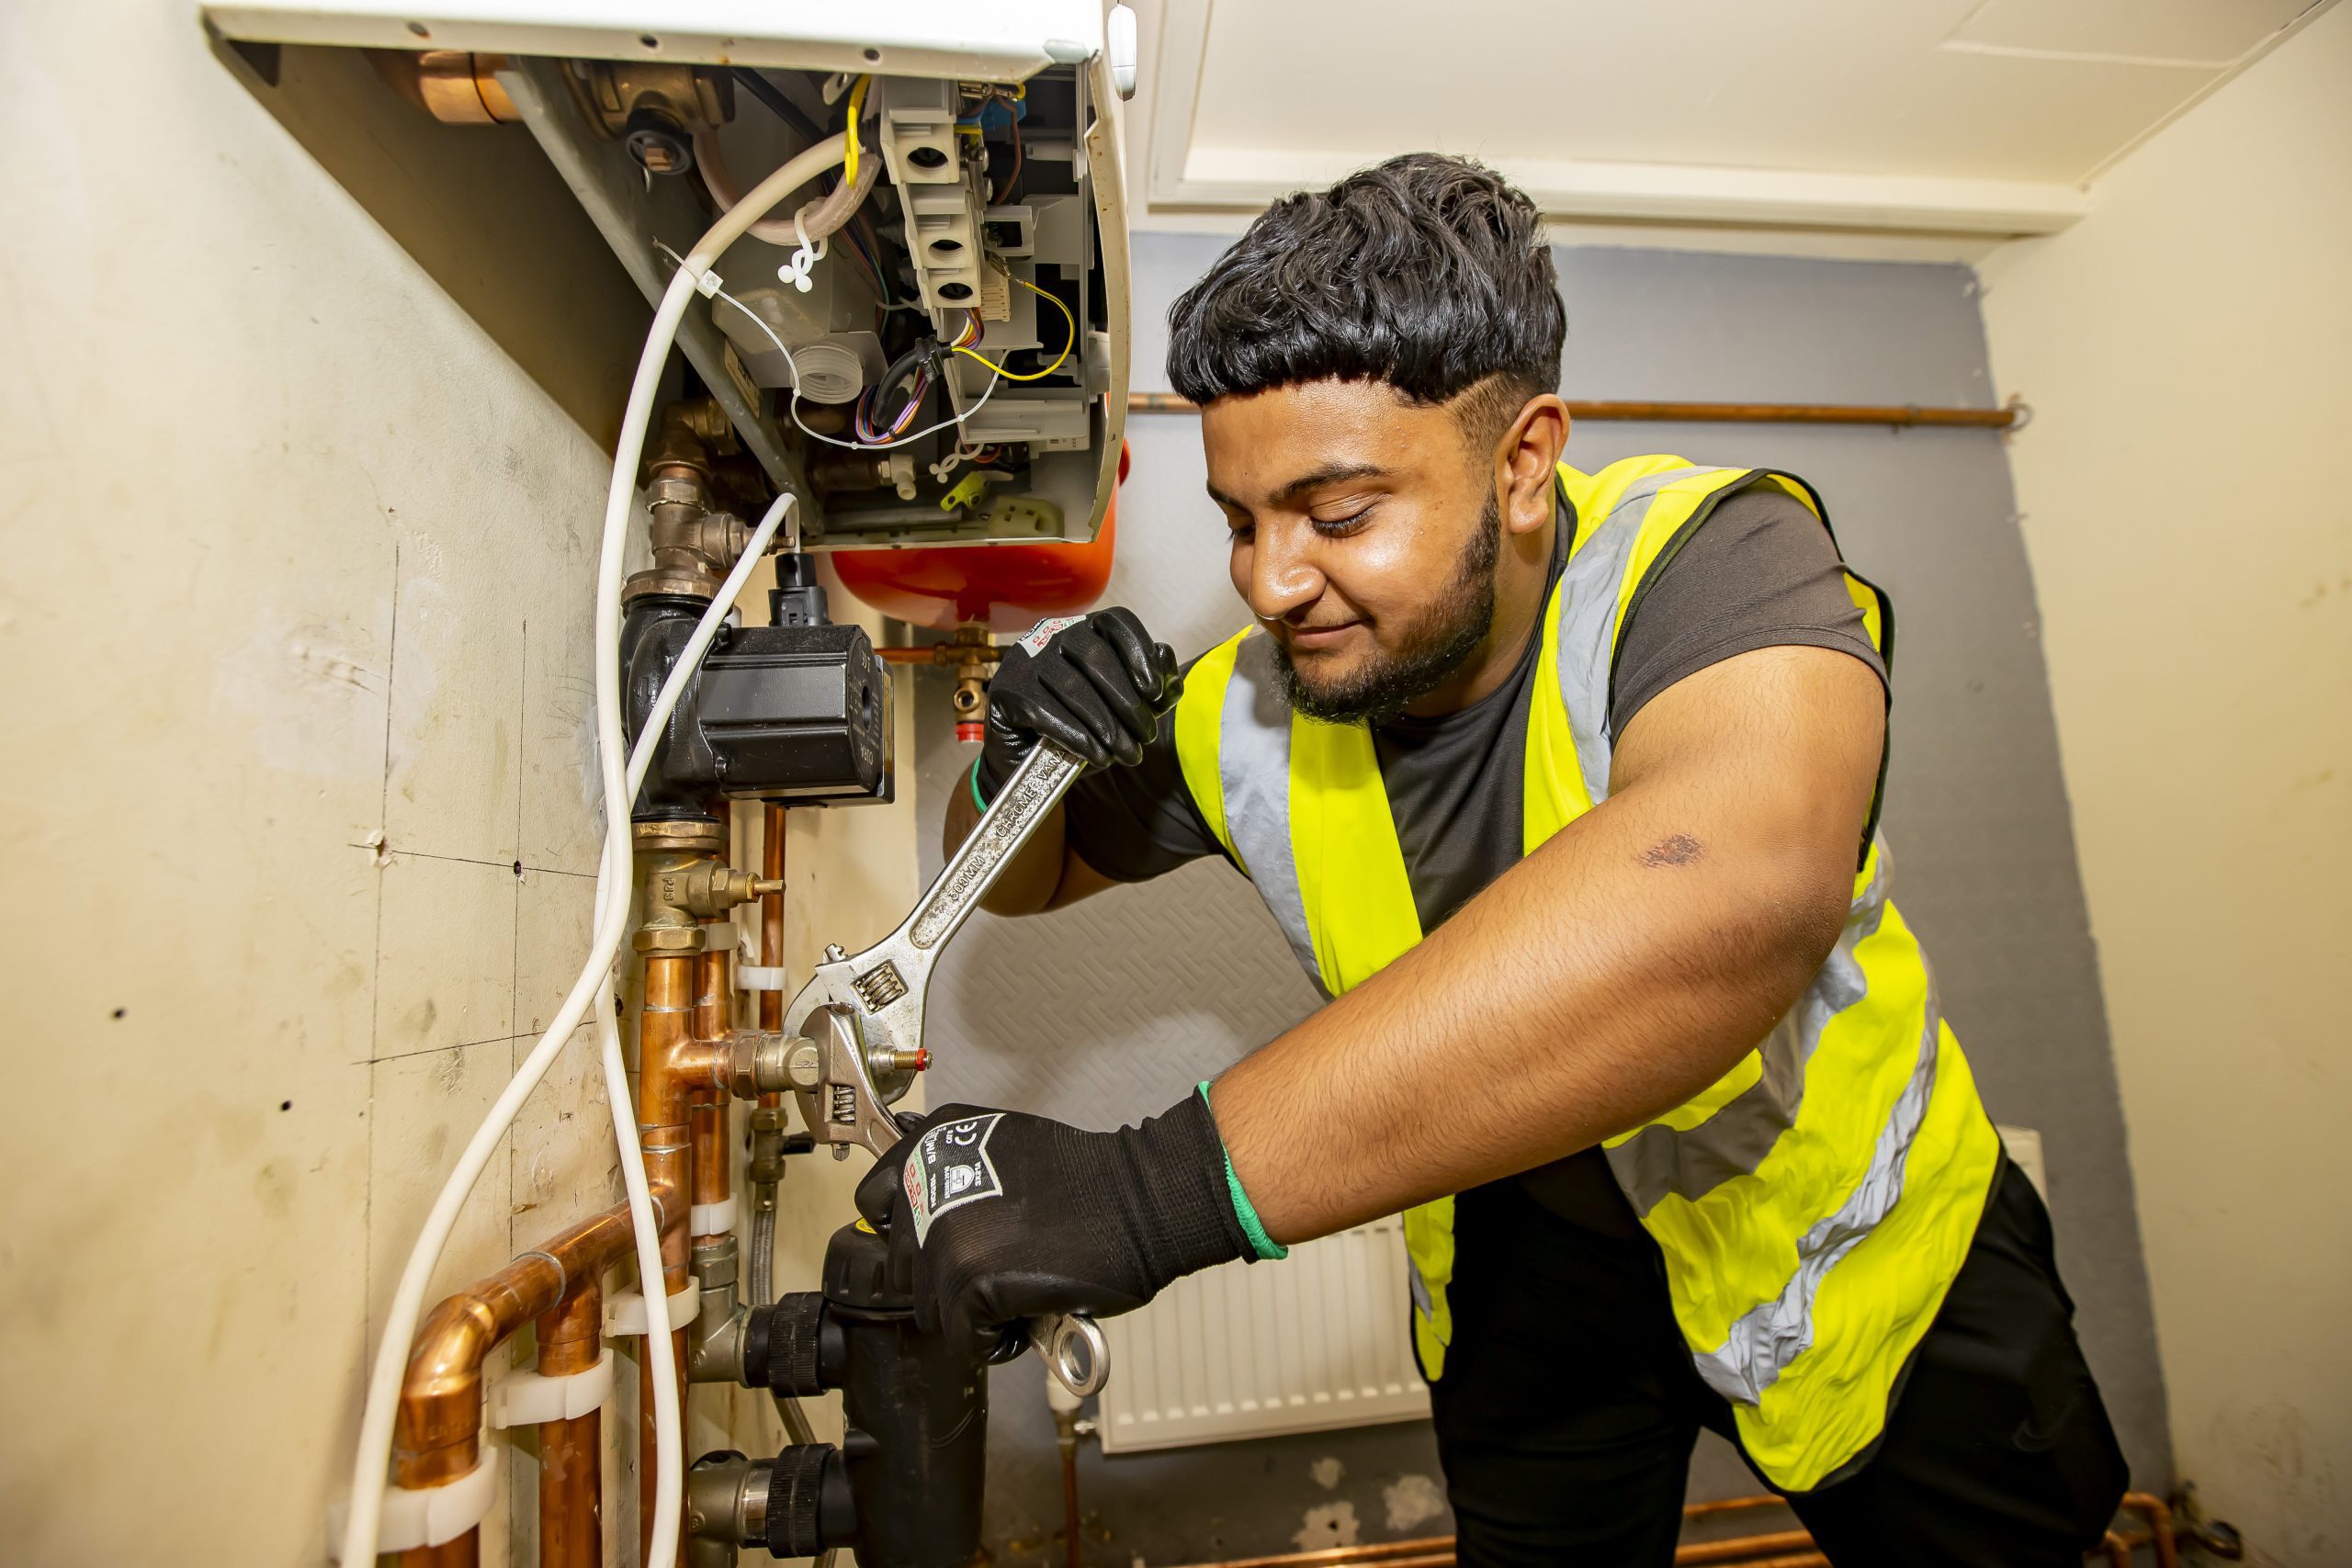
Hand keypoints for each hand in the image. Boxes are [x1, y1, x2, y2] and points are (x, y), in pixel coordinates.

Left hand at [854, 1096, 1250, 1349]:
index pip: (874, 1200)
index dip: (906, 1233)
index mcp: (932, 1144)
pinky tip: (1024, 1315)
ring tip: (1014, 1292)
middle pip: (901, 1264)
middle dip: (943, 1278)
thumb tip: (922, 1211)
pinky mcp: (968, 1284)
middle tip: (994, 1273)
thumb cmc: (1086, 1179)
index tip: (934, 1245)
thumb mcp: (1001, 1143)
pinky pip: (961, 1336)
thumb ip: (955, 1168)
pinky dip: (991, 1339)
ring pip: (929, 1305)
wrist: (1138, 1202)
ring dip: (966, 1311)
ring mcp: (943, 1236)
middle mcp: (926, 1185)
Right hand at [980, 608, 1179, 792]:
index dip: (1140, 653)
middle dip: (1128, 702)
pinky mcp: (1004, 690)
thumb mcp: (1125, 711)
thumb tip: (1167, 657)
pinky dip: (1077, 736)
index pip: (1116, 621)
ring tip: (1127, 754)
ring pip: (1073, 687)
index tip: (1155, 693)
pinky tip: (1096, 755)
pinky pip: (1045, 710)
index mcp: (1083, 630)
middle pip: (1095, 655)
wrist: (1030, 766)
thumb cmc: (1081, 730)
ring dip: (1107, 726)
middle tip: (1145, 737)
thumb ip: (1152, 688)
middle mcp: (1050, 635)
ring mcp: (1023, 660)